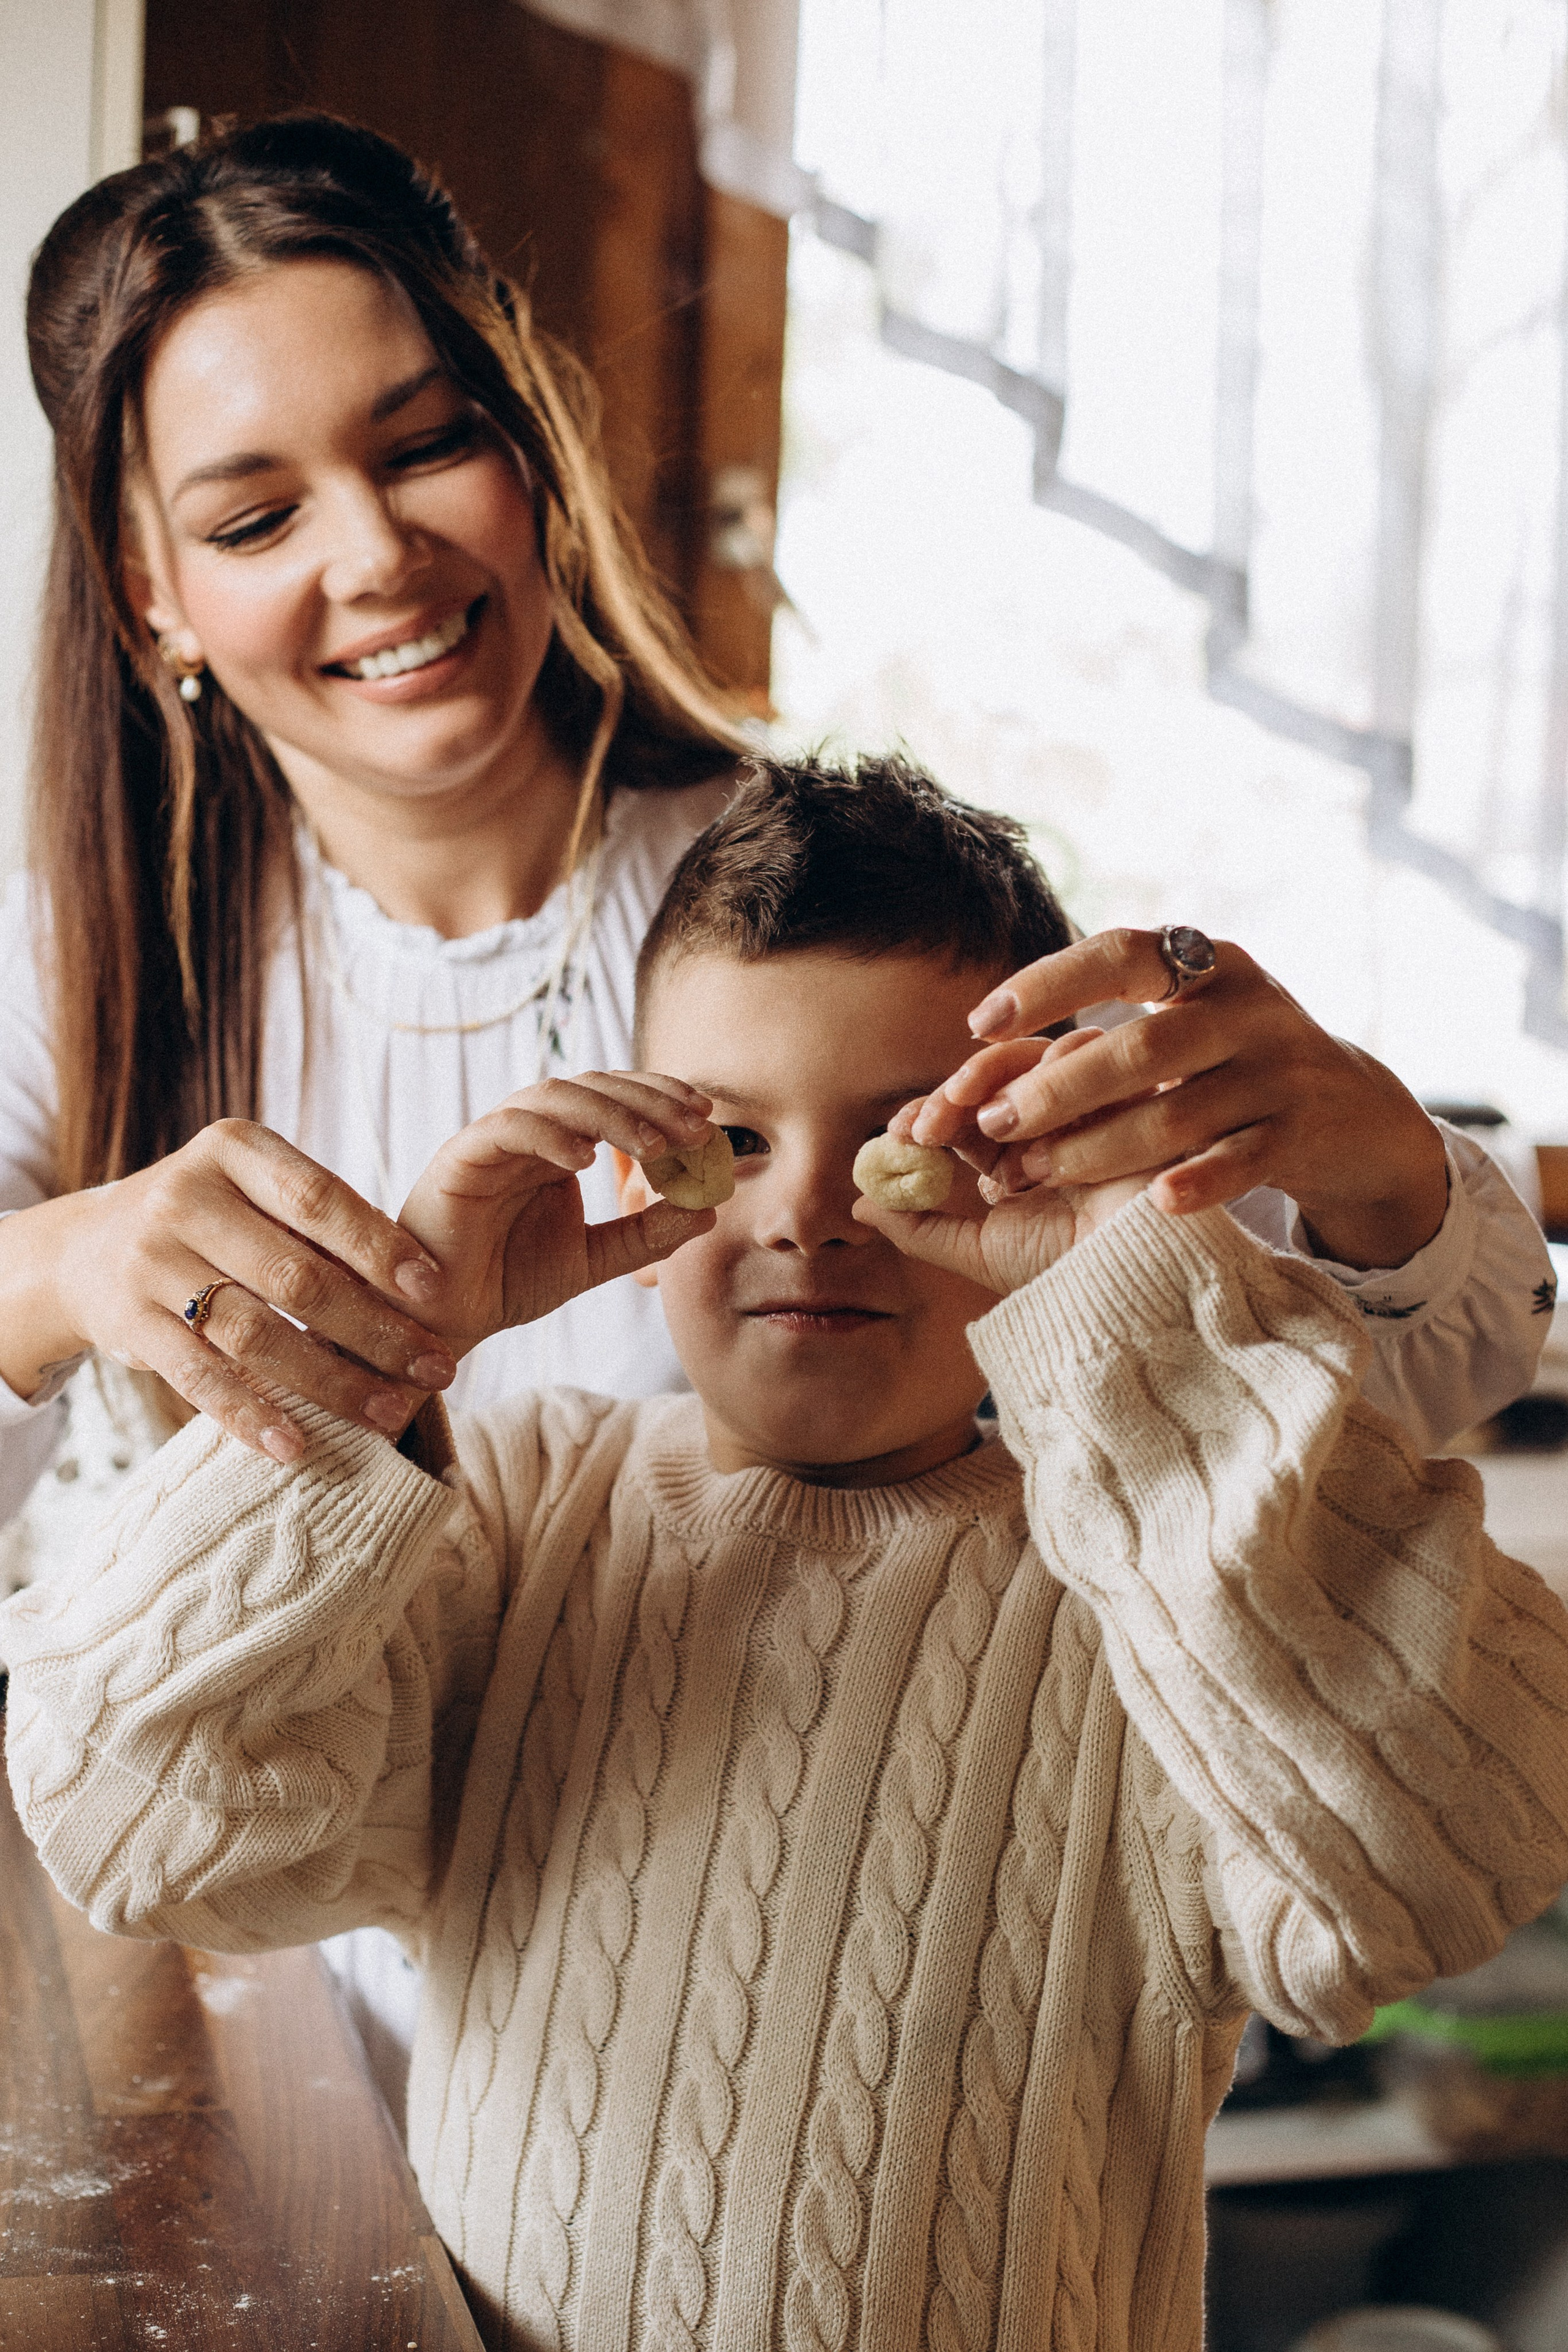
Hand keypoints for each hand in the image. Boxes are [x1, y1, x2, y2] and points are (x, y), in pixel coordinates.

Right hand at [0, 1120, 463, 1462]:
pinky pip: (200, 1377)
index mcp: (232, 1149)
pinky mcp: (127, 1321)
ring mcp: (151, 1260)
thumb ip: (315, 1222)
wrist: (83, 1247)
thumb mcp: (250, 1189)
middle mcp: (185, 1197)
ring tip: (388, 1412)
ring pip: (255, 1333)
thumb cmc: (207, 1219)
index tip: (437, 1291)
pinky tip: (297, 1446)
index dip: (380, 1247)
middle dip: (376, 1330)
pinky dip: (251, 1416)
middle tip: (438, 1367)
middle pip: (296, 1276)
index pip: (318, 1199)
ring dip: (330, 1382)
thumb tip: (423, 1284)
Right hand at [397, 1071, 717, 1358]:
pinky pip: (506, 1129)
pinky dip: (548, 1135)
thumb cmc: (508, 1281)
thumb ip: (646, 1236)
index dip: (661, 1099)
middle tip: (695, 1129)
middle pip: (592, 1087)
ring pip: (552, 1097)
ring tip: (654, 1147)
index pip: (615, 1099)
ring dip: (609, 1114)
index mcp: (557, 1146)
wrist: (445, 1319)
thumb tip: (709, 1210)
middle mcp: (527, 1132)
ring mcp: (492, 1140)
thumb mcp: (593, 1259)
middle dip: (649, 1102)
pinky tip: (585, 1160)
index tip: (707, 1119)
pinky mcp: (460, 1158)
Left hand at [853, 1031, 1150, 1294]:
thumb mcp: (974, 1251)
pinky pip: (1095, 1062)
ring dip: (1002, 1087)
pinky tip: (1038, 1145)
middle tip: (928, 1126)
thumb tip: (858, 1201)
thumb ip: (918, 1225)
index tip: (901, 1133)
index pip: (966, 1104)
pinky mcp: (1135, 1098)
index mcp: (1013, 1147)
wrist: (1127, 1292)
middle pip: (999, 1071)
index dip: (929, 1109)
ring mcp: (1094, 1105)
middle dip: (956, 1091)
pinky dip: (1058, 1088)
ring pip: (1042, 1055)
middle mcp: (1052, 1120)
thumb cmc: (1059, 1274)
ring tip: (987, 1141)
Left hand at [925, 930, 1448, 1269]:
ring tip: (1034, 1171)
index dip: (1047, 985)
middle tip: (995, 1122)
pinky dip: (1199, 1180)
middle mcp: (1247, 1009)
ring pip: (1178, 1113)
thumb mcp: (1193, 1013)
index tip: (981, 1023)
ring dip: (1099, 1146)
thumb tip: (989, 1037)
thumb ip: (1116, 1013)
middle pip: (1140, 1046)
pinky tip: (1156, 1201)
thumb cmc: (1238, 1059)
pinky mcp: (1301, 1133)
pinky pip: (1241, 1160)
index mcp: (1210, 965)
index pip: (1119, 954)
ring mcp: (1279, 1072)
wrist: (1356, 1112)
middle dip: (1059, 1089)